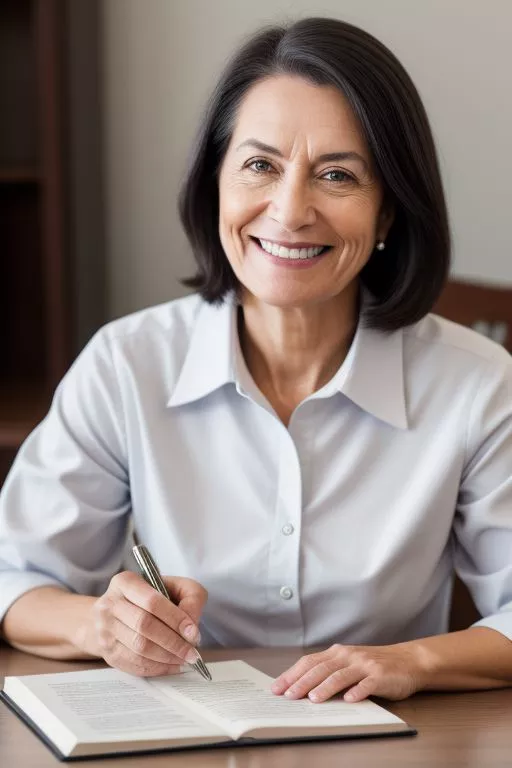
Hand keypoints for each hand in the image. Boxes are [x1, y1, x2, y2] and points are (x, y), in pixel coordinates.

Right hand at [84, 571, 207, 676]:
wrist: (114, 613)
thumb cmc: (151, 598)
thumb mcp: (174, 586)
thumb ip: (190, 598)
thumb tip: (191, 627)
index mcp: (125, 582)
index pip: (152, 601)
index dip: (175, 618)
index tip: (193, 633)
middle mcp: (110, 604)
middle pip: (144, 626)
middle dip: (173, 642)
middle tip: (192, 652)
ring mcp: (105, 630)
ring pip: (139, 648)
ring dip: (167, 658)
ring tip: (185, 659)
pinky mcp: (107, 651)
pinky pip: (133, 664)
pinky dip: (157, 668)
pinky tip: (171, 665)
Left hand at [271, 642, 425, 702]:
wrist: (408, 661)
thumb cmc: (374, 666)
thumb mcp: (349, 664)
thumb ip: (330, 672)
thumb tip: (302, 688)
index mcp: (338, 653)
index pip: (309, 662)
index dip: (292, 674)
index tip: (277, 688)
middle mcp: (349, 656)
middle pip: (321, 669)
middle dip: (302, 683)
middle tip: (288, 696)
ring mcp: (365, 665)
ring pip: (341, 676)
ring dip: (326, 687)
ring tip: (313, 699)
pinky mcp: (381, 676)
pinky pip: (367, 685)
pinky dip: (357, 692)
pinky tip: (349, 700)